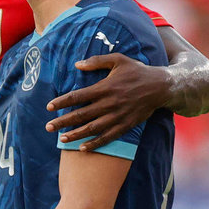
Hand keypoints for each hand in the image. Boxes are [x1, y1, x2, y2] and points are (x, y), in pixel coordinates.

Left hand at [45, 54, 168, 151]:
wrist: (160, 87)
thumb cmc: (137, 71)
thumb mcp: (118, 60)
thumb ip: (97, 61)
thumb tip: (77, 64)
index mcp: (105, 87)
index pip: (77, 96)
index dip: (62, 102)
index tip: (49, 107)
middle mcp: (109, 103)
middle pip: (81, 115)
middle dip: (63, 122)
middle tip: (48, 127)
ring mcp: (117, 116)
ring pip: (92, 129)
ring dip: (76, 135)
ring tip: (61, 139)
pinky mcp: (126, 125)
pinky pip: (108, 137)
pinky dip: (95, 144)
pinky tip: (83, 148)